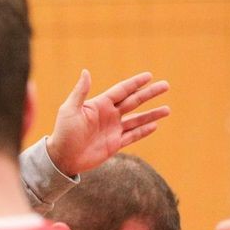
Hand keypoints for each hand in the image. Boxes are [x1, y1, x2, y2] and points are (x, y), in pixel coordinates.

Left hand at [46, 70, 169, 175]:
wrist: (61, 157)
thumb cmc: (63, 132)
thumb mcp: (69, 110)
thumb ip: (80, 92)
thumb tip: (86, 71)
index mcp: (99, 105)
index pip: (122, 90)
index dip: (135, 83)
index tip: (149, 75)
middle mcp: (108, 115)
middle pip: (133, 102)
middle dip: (149, 94)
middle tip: (166, 85)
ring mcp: (112, 130)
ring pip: (137, 120)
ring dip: (152, 114)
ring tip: (167, 109)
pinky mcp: (114, 144)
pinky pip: (132, 136)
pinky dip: (143, 131)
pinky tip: (155, 125)